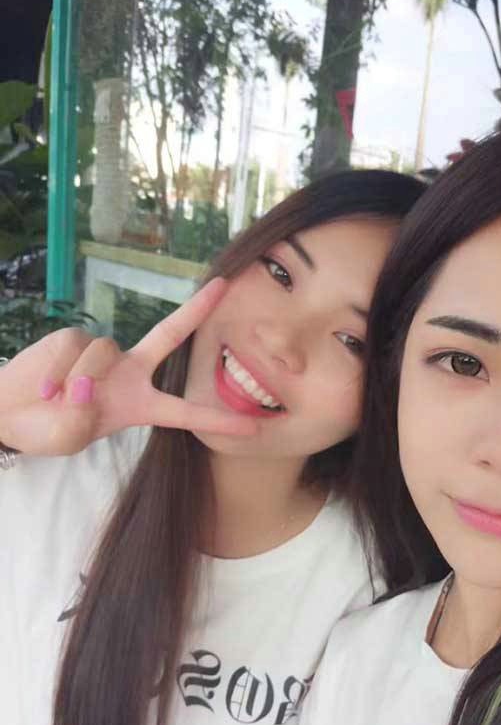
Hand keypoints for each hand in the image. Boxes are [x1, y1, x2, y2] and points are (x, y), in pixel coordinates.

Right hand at [0, 278, 257, 455]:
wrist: (10, 413)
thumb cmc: (49, 429)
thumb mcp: (71, 437)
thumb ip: (82, 420)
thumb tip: (87, 387)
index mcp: (141, 405)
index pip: (185, 412)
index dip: (217, 422)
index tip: (253, 429)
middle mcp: (129, 373)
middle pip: (169, 334)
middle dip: (196, 310)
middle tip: (225, 287)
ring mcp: (102, 354)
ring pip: (103, 354)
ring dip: (79, 382)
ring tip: (58, 402)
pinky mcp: (72, 339)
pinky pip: (73, 350)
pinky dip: (58, 374)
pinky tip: (45, 390)